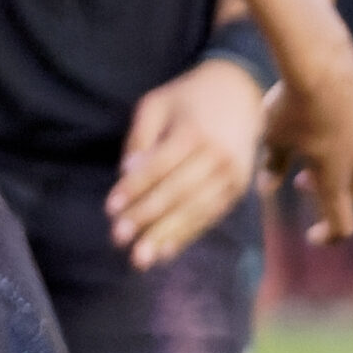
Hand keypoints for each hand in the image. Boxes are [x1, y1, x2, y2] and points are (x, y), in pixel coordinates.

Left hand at [106, 59, 267, 268]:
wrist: (241, 94)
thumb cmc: (189, 98)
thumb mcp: (157, 104)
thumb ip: (140, 138)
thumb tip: (128, 175)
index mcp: (194, 132)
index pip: (159, 167)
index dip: (133, 189)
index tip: (110, 210)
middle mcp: (218, 157)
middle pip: (177, 193)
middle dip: (146, 218)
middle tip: (119, 239)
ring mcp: (232, 175)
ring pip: (196, 210)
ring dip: (166, 236)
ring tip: (141, 257)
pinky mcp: (239, 189)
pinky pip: (210, 216)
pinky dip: (187, 235)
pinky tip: (166, 251)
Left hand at [259, 27, 352, 244]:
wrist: (321, 60)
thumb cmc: (293, 105)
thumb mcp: (274, 137)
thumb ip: (272, 165)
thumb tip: (267, 186)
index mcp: (334, 178)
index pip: (342, 224)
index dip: (328, 236)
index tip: (311, 235)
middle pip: (350, 192)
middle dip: (327, 193)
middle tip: (300, 183)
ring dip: (335, 165)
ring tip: (309, 147)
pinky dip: (341, 137)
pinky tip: (321, 116)